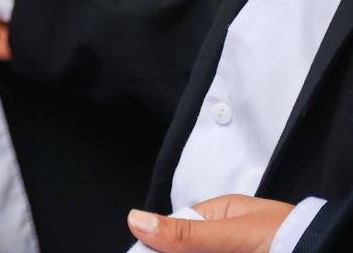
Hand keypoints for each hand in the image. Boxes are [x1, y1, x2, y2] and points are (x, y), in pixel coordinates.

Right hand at [127, 195, 295, 251]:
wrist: (327, 250)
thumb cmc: (293, 237)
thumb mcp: (234, 236)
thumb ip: (187, 233)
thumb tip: (136, 220)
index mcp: (220, 214)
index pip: (176, 227)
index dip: (159, 244)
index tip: (143, 252)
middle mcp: (226, 237)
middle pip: (187, 248)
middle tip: (199, 252)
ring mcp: (234, 251)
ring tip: (219, 252)